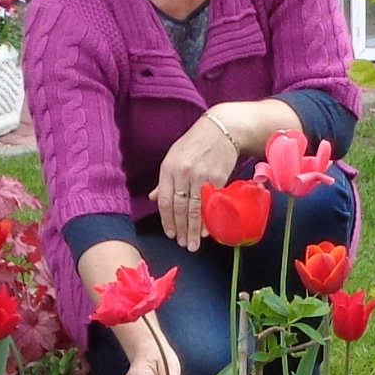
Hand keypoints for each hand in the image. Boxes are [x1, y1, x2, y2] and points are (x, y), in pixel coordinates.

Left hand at [152, 114, 242, 251]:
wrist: (220, 130)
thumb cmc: (194, 144)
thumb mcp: (173, 157)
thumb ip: (164, 180)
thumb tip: (153, 198)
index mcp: (168, 168)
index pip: (164, 200)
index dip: (167, 220)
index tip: (170, 234)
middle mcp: (183, 173)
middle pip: (180, 208)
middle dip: (180, 229)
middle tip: (182, 245)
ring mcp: (201, 176)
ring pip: (195, 209)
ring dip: (193, 230)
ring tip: (193, 244)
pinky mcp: (218, 177)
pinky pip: (210, 203)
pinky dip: (208, 219)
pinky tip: (207, 231)